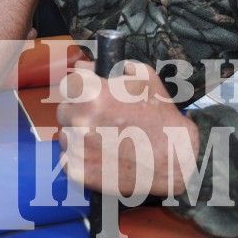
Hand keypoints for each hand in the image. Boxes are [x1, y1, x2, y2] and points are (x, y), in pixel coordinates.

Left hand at [57, 61, 199, 197]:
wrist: (173, 157)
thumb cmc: (160, 116)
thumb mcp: (144, 77)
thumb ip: (113, 66)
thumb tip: (87, 66)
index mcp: (92, 93)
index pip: (67, 85)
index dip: (77, 90)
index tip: (86, 96)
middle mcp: (80, 119)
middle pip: (64, 111)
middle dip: (78, 113)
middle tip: (99, 120)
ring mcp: (77, 147)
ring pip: (65, 136)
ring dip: (78, 136)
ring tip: (103, 139)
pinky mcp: (78, 171)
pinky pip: (67, 160)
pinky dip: (80, 158)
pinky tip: (101, 156)